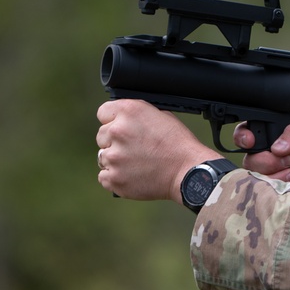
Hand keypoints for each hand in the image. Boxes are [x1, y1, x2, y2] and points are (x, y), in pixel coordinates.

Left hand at [96, 99, 210, 202]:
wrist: (188, 172)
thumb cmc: (179, 144)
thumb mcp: (160, 116)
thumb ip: (135, 116)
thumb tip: (122, 121)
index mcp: (128, 111)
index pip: (103, 112)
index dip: (113, 121)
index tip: (122, 129)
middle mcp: (117, 131)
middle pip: (101, 136)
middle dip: (115, 142)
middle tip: (135, 150)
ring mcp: (113, 157)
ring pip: (102, 157)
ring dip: (115, 161)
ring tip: (136, 165)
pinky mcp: (114, 178)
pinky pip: (104, 177)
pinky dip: (115, 178)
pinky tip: (132, 176)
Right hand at [232, 121, 289, 192]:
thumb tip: (276, 146)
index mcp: (275, 137)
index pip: (247, 133)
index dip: (244, 136)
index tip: (251, 141)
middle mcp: (267, 156)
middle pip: (249, 156)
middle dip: (267, 158)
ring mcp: (268, 176)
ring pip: (254, 174)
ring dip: (275, 171)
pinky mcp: (271, 194)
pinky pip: (262, 190)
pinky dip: (279, 184)